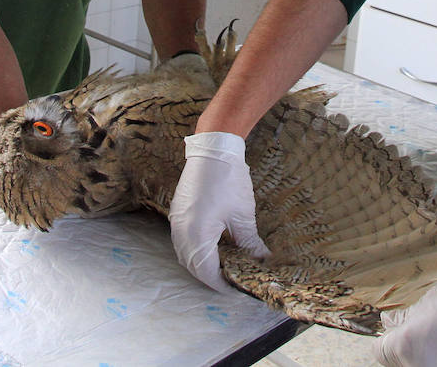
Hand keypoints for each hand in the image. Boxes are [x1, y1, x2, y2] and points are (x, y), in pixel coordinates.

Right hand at [168, 131, 269, 292]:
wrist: (214, 148)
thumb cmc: (228, 179)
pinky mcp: (178, 212)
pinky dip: (196, 250)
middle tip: (232, 279)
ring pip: (186, 254)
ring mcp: (176, 222)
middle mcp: (180, 232)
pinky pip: (183, 240)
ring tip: (224, 265)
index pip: (206, 272)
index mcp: (196, 235)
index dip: (223, 283)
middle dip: (212, 276)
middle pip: (193, 266)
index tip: (238, 288)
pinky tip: (213, 247)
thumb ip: (249, 244)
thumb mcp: (242, 215)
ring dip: (203, 264)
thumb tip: (260, 262)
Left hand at [374, 267, 436, 366]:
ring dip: (429, 360)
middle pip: (400, 364)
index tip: (396, 335)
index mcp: (406, 346)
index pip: (381, 351)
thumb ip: (407, 317)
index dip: (389, 340)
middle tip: (427, 336)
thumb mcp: (431, 301)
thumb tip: (391, 322)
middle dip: (407, 351)